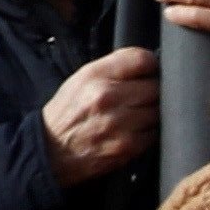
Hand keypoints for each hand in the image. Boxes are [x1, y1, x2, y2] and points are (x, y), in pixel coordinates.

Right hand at [40, 47, 160, 187]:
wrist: (51, 150)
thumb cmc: (67, 112)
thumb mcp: (80, 79)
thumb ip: (112, 68)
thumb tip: (146, 64)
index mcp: (94, 76)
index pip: (141, 59)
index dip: (151, 65)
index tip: (149, 72)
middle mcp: (108, 97)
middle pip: (156, 86)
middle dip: (152, 91)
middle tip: (142, 96)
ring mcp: (120, 123)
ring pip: (159, 111)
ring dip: (153, 112)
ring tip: (138, 113)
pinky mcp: (128, 146)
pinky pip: (155, 133)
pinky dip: (149, 131)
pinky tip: (135, 130)